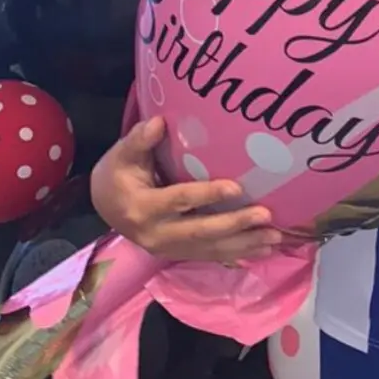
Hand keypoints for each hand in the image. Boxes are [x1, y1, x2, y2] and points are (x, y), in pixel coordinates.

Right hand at [90, 117, 281, 263]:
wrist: (105, 206)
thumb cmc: (118, 174)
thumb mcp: (122, 154)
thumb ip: (140, 140)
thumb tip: (159, 122)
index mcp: (143, 207)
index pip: (180, 200)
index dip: (207, 195)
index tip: (237, 187)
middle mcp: (156, 234)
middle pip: (199, 231)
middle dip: (234, 225)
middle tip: (265, 216)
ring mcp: (167, 248)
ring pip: (208, 249)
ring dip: (243, 245)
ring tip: (274, 239)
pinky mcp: (177, 254)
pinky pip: (209, 256)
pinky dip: (237, 254)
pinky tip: (262, 250)